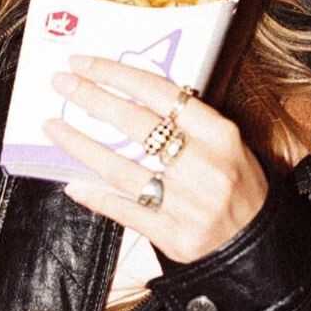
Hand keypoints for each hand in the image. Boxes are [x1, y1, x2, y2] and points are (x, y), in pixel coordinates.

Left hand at [43, 55, 267, 263]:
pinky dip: (97, 196)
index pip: (161, 93)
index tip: (85, 62)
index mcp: (220, 135)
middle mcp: (203, 165)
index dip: (117, 74)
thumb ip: (189, 124)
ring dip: (80, 146)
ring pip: (121, 168)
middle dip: (92, 99)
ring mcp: (187, 203)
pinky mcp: (173, 235)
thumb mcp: (227, 146)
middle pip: (136, 124)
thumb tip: (130, 97)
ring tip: (52, 127)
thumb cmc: (238, 188)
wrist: (258, 247)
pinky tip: (73, 183)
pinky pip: (126, 211)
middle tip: (61, 84)